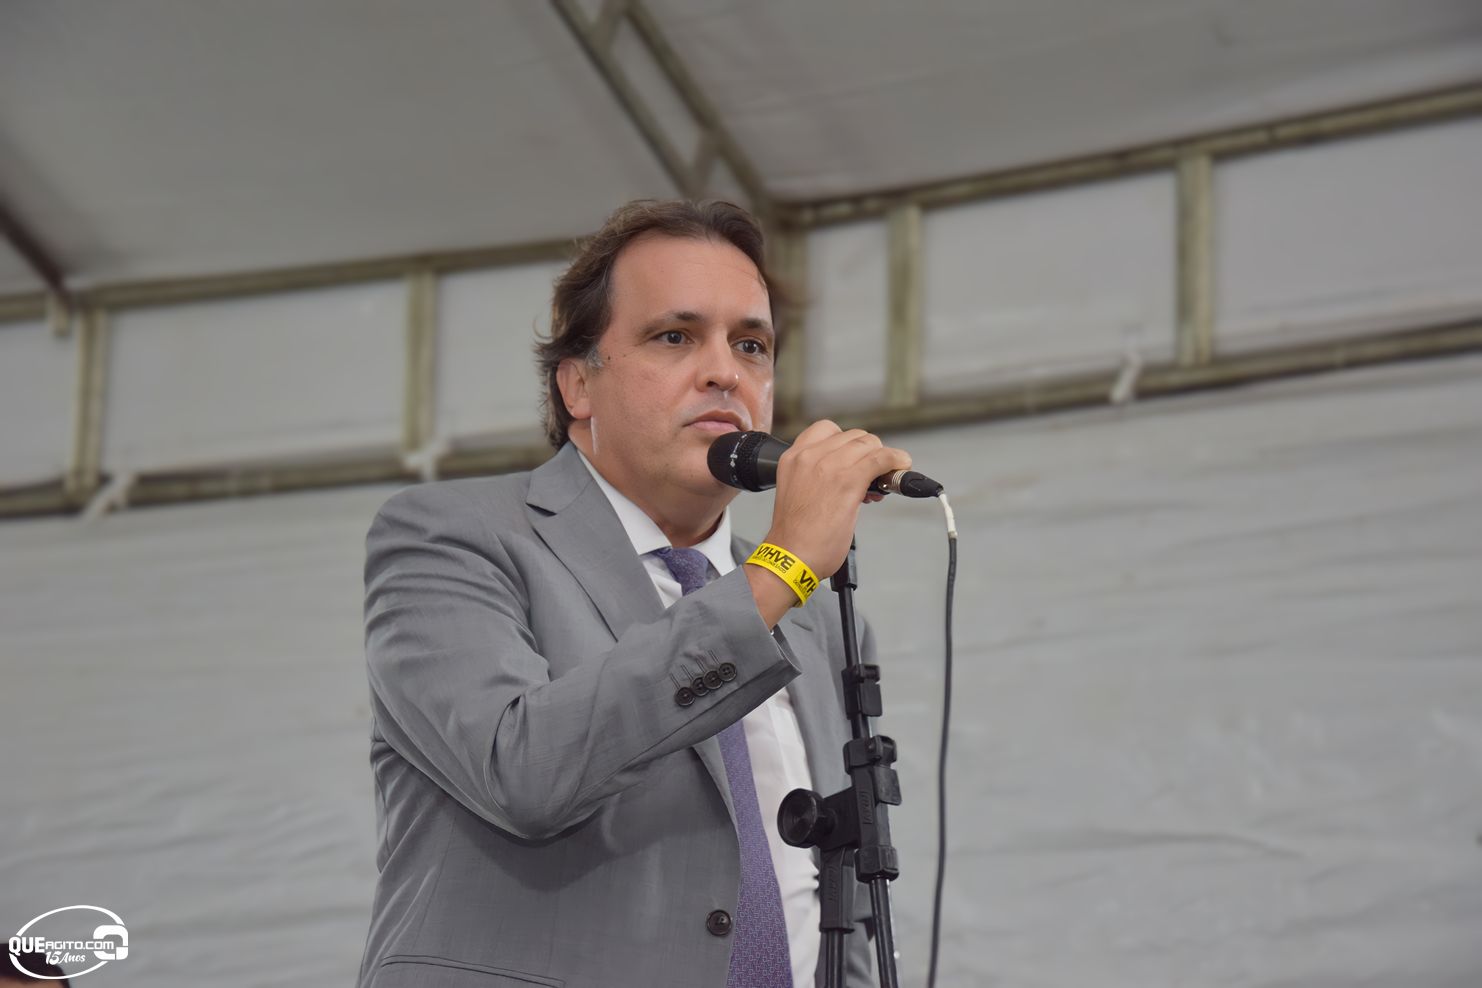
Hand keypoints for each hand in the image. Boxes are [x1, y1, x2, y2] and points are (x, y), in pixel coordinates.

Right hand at [754, 420, 909, 592]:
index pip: (828, 430)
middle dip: (867, 452)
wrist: (791, 557)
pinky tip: (901, 466)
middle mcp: (809, 456)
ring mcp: (829, 465)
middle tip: (872, 473)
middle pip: (853, 435)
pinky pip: (881, 458)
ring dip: (882, 457)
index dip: (847, 442)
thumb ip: (817, 475)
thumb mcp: (797, 491)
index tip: (855, 456)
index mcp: (793, 457)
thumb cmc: (795, 534)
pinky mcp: (849, 479)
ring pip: (869, 444)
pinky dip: (896, 460)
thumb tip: (849, 473)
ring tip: (882, 479)